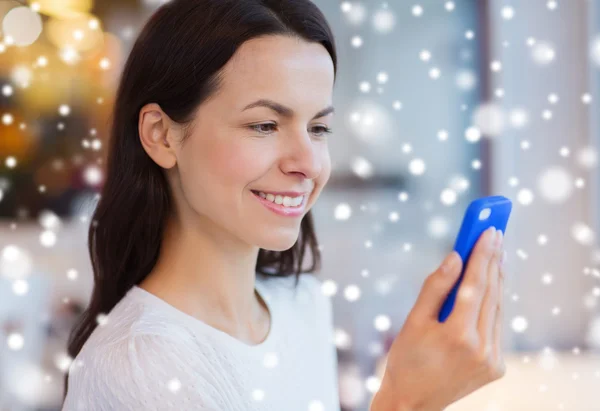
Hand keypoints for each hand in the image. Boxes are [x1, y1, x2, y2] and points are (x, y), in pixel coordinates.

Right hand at [371, 227, 506, 410]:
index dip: (481, 255)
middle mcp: (481, 349)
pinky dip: (494, 303)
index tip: (487, 230)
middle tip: (495, 233)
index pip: (474, 286)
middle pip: (491, 294)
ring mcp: (492, 360)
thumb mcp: (413, 321)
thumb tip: (454, 257)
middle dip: (492, 260)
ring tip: (496, 253)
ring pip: (497, 309)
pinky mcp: (496, 367)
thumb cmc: (406, 359)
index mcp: (456, 336)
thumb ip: (435, 286)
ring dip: (496, 280)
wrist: (412, 403)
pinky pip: (496, 326)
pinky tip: (492, 286)